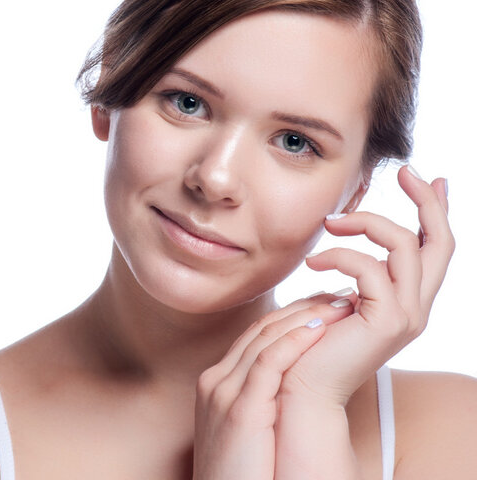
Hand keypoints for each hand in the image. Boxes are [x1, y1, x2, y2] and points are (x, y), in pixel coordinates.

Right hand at [192, 295, 354, 479]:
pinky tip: (320, 329)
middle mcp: (215, 380)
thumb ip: (259, 399)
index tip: (321, 307)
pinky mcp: (240, 410)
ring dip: (305, 318)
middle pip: (260, 330)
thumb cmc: (244, 474)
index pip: (254, 336)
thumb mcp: (246, 429)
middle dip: (300, 308)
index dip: (289, 317)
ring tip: (337, 306)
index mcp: (216, 383)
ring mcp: (223, 393)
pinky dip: (295, 342)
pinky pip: (268, 363)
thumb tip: (290, 382)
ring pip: (265, 339)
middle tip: (335, 297)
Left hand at [280, 165, 453, 405]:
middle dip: (426, 201)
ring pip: (406, 245)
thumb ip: (354, 271)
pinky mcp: (386, 321)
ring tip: (329, 224)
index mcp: (407, 300)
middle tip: (405, 171)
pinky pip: (370, 267)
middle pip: (441, 242)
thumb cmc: (313, 340)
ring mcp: (406, 315)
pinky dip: (339, 255)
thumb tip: (351, 238)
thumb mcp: (339, 296)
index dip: (435, 212)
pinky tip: (313, 262)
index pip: (434, 249)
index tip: (430, 180)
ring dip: (365, 223)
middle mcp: (416, 307)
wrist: (302, 386)